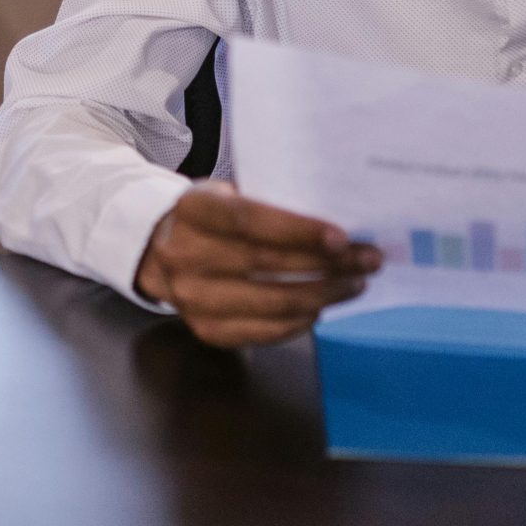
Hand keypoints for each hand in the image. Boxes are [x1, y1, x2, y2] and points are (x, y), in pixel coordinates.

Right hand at [133, 183, 380, 347]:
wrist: (157, 250)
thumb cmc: (209, 217)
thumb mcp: (225, 194)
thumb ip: (265, 203)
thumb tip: (337, 217)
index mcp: (190, 211)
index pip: (248, 221)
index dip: (296, 230)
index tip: (341, 237)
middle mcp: (184, 257)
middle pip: (267, 264)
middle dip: (327, 264)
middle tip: (367, 259)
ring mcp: (192, 299)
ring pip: (272, 303)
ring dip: (323, 295)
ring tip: (354, 283)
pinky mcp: (206, 330)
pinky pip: (265, 332)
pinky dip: (301, 321)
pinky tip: (322, 305)